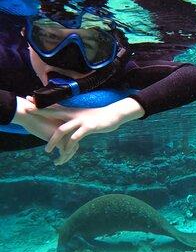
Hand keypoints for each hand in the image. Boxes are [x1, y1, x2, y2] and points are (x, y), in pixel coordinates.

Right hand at [12, 97, 78, 164]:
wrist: (28, 113)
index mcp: (67, 124)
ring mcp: (66, 134)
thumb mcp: (47, 123)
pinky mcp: (60, 139)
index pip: (73, 137)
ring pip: (71, 150)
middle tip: (62, 160)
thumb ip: (51, 129)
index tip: (64, 152)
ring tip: (58, 162)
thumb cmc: (33, 117)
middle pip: (75, 144)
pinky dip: (61, 158)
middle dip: (69, 153)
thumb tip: (51, 135)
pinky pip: (64, 153)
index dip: (70, 145)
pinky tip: (56, 162)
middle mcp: (69, 128)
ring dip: (66, 158)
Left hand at [27, 98, 144, 156]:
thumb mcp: (84, 116)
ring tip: (46, 150)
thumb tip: (66, 122)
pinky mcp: (88, 127)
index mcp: (72, 111)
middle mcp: (74, 114)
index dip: (41, 105)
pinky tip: (66, 151)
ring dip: (53, 140)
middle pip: (53, 113)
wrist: (113, 114)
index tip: (29, 100)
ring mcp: (81, 121)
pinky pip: (76, 137)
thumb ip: (74, 119)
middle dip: (40, 112)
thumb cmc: (99, 116)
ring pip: (63, 130)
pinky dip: (70, 144)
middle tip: (27, 111)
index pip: (54, 107)